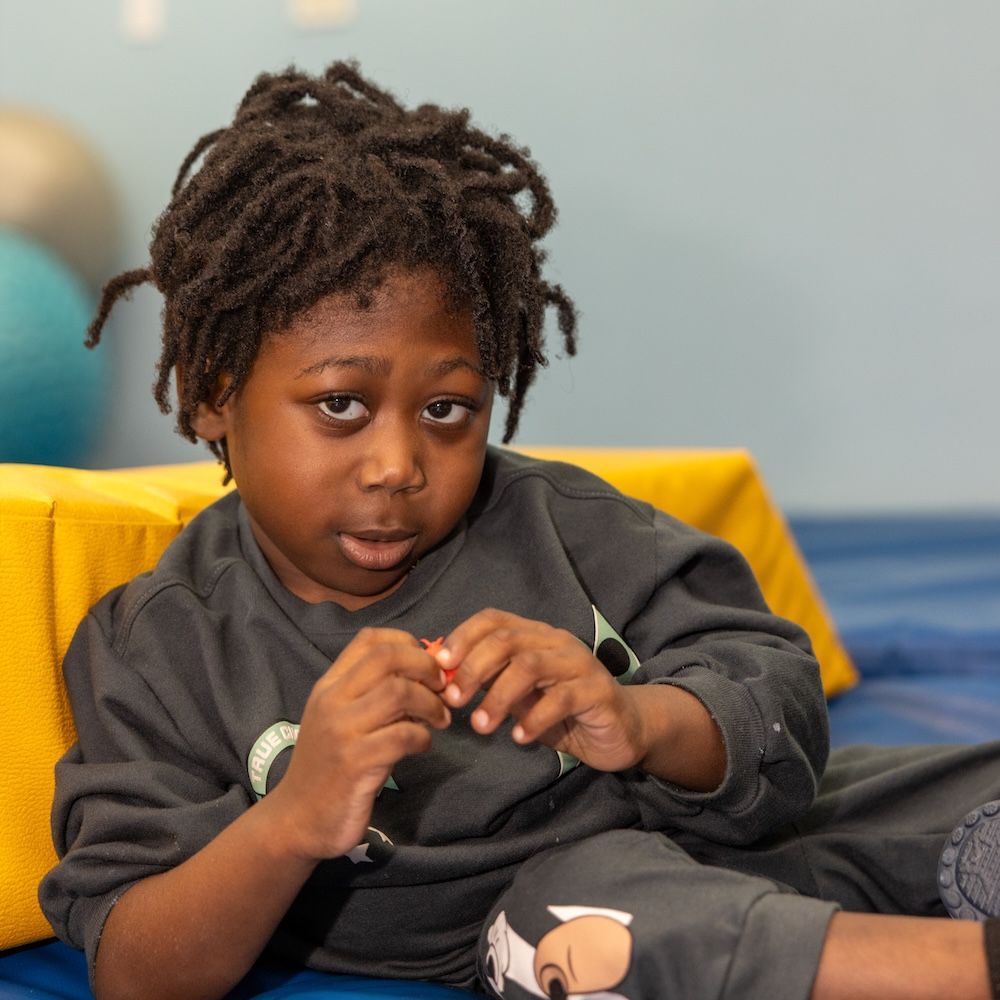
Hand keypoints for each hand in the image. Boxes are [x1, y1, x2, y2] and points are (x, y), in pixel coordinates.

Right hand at [264, 627, 449, 862]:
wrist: (296, 819)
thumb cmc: (329, 766)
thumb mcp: (342, 720)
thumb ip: (373, 694)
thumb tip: (427, 674)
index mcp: (329, 685)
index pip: (369, 640)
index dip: (407, 643)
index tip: (426, 665)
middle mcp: (332, 700)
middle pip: (387, 658)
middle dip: (425, 667)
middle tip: (442, 688)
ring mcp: (342, 731)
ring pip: (399, 692)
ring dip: (430, 704)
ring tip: (439, 720)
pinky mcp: (355, 763)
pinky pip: (403, 735)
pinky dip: (423, 737)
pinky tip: (422, 746)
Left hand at [436, 609, 647, 772]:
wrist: (622, 729)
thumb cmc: (562, 711)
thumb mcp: (520, 696)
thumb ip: (490, 683)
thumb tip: (445, 678)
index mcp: (534, 635)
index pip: (493, 620)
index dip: (463, 637)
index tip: (439, 665)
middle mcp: (555, 641)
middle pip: (507, 640)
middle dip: (473, 669)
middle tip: (454, 701)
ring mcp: (579, 663)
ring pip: (530, 666)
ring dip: (498, 696)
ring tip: (481, 726)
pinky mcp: (598, 691)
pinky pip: (561, 699)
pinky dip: (534, 719)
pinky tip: (519, 738)